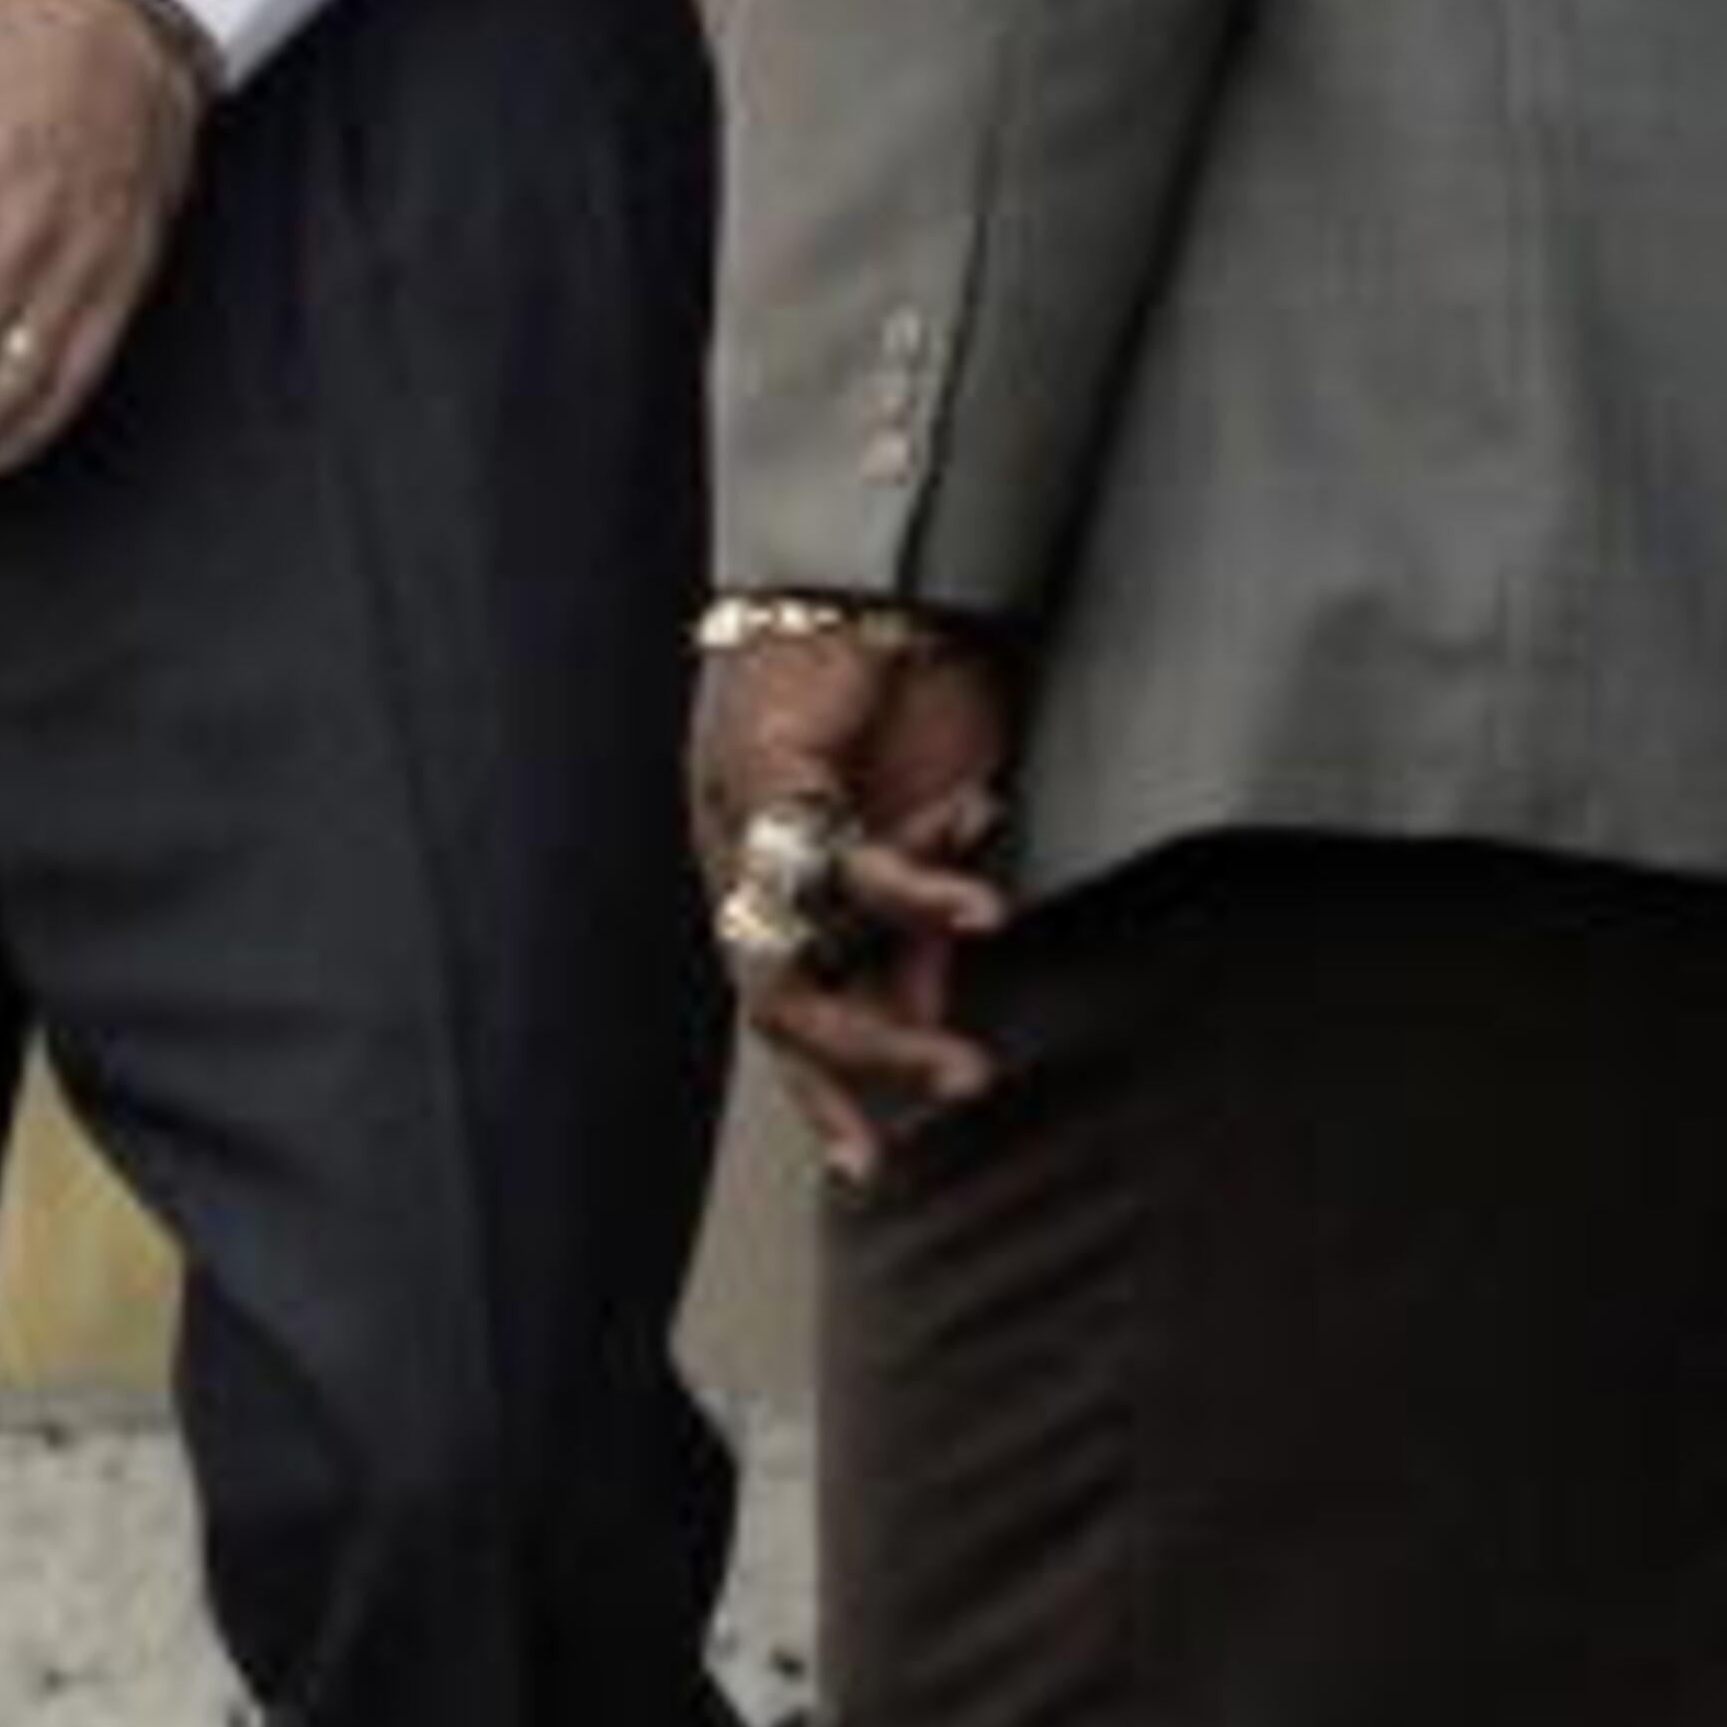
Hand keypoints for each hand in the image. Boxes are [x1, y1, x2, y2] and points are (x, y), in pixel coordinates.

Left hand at [690, 619, 1012, 1185]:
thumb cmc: (908, 687)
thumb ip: (917, 931)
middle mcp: (741, 860)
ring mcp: (743, 823)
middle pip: (773, 1006)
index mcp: (775, 876)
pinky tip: (985, 913)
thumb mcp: (929, 832)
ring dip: (876, 1035)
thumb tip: (932, 1029)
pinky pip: (843, 867)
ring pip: (787, 972)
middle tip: (919, 1137)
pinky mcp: (773, 773)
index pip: (786, 1003)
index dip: (821, 1090)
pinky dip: (918, 893)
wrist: (877, 559)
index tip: (870, 1167)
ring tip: (967, 1070)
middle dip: (846, 1083)